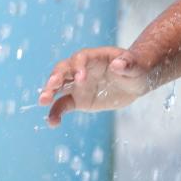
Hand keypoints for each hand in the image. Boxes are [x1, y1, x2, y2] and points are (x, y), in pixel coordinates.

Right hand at [38, 46, 152, 127]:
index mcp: (94, 57)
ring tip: (43, 102)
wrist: (135, 81)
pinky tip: (53, 123)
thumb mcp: (136, 65)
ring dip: (48, 93)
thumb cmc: (136, 68)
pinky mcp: (77, 99)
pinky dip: (55, 113)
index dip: (78, 67)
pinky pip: (62, 105)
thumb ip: (128, 64)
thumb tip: (118, 64)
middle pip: (63, 70)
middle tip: (51, 87)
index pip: (80, 58)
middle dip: (55, 77)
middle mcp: (81, 69)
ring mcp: (77, 84)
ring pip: (57, 87)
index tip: (80, 79)